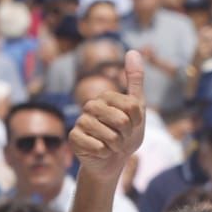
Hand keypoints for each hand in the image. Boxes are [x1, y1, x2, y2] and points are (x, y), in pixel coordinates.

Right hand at [69, 50, 146, 183]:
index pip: (133, 107)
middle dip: (126, 135)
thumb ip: (135, 81)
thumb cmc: (126, 135)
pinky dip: (104, 153)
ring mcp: (80, 121)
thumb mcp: (137, 108)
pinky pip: (98, 147)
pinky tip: (100, 151)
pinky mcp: (73, 137)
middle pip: (121, 121)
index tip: (131, 126)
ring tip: (111, 145)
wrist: (112, 160)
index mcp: (106, 97)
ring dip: (116, 146)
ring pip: (110, 136)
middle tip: (120, 137)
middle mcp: (91, 105)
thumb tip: (133, 51)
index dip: (137, 122)